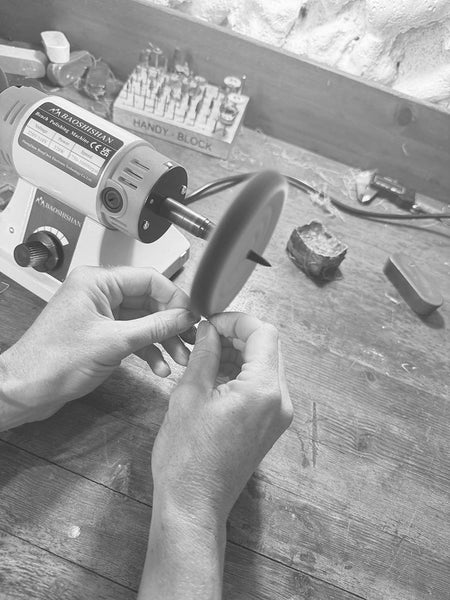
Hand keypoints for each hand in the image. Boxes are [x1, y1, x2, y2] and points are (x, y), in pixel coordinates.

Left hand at [0, 266, 197, 428]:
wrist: (26, 390)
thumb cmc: (51, 361)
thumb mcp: (114, 342)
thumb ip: (154, 327)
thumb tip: (184, 316)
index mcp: (97, 281)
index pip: (149, 279)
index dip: (174, 297)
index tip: (192, 316)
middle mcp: (99, 293)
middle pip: (149, 300)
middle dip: (171, 322)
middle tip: (189, 339)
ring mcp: (101, 315)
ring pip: (144, 320)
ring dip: (162, 339)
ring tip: (178, 357)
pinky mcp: (101, 334)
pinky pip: (133, 336)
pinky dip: (148, 350)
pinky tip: (158, 366)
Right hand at [138, 313, 291, 599]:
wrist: (193, 505)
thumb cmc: (186, 456)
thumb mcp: (189, 395)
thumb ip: (204, 354)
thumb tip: (208, 329)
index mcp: (263, 389)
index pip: (263, 333)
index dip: (235, 320)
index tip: (209, 322)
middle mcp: (280, 401)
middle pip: (268, 347)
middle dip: (238, 335)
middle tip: (205, 334)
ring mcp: (279, 416)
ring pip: (266, 365)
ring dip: (239, 353)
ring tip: (205, 353)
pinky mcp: (271, 426)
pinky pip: (262, 386)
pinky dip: (242, 373)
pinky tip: (215, 374)